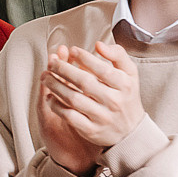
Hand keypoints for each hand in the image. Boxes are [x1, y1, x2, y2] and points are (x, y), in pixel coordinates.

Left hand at [38, 42, 144, 174]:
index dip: (84, 57)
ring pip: (73, 99)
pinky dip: (56, 105)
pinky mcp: (91, 130)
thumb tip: (98, 44)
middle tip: (52, 62)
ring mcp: (102, 117)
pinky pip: (69, 116)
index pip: (101, 69)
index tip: (72, 50)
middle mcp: (114, 101)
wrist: (131, 131)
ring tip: (46, 76)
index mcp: (124, 85)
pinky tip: (49, 96)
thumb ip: (118, 55)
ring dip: (55, 85)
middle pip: (84, 82)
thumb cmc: (126, 96)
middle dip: (63, 69)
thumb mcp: (130, 74)